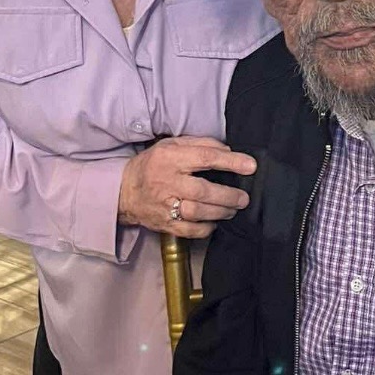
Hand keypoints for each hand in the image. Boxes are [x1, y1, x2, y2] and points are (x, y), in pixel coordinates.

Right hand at [118, 136, 255, 238]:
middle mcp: (167, 182)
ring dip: (221, 212)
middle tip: (244, 198)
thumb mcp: (172, 145)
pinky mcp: (164, 224)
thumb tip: (227, 150)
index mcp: (170, 158)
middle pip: (203, 190)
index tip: (250, 166)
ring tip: (233, 209)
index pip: (205, 158)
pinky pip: (190, 230)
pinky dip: (206, 228)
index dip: (231, 162)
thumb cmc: (153, 164)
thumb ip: (200, 144)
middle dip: (228, 195)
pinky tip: (214, 222)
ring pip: (198, 212)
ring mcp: (165, 205)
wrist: (124, 191)